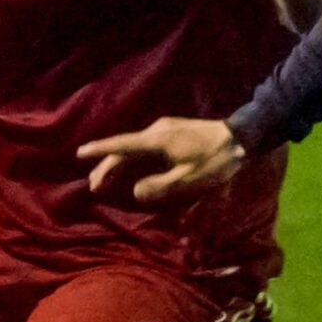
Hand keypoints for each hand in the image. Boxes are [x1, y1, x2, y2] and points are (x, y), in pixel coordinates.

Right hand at [76, 118, 245, 203]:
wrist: (241, 137)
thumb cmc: (216, 160)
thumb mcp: (189, 179)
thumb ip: (161, 186)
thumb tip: (136, 192)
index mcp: (157, 140)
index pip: (122, 145)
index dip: (100, 151)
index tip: (80, 153)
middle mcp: (156, 131)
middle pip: (124, 148)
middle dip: (106, 166)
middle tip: (93, 185)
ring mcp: (164, 130)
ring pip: (133, 147)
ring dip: (119, 163)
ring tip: (105, 180)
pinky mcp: (172, 132)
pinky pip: (144, 146)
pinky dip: (132, 158)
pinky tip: (129, 168)